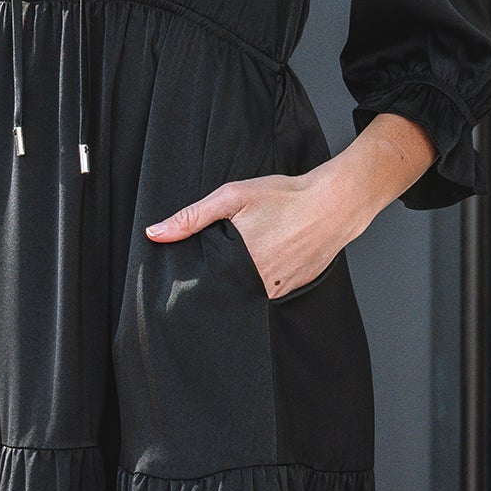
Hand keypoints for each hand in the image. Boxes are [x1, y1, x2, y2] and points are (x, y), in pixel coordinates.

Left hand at [144, 114, 438, 295]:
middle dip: (220, 279)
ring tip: (246, 257)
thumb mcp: (232, 198)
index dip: (199, 279)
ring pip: (247, 293)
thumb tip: (155, 233)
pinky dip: (261, 280)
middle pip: (226, 291)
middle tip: (223, 258)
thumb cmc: (286, 197)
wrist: (335, 203)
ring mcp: (279, 290)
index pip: (207, 285)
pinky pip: (268, 291)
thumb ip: (191, 217)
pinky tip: (266, 259)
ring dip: (241, 281)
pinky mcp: (294, 289)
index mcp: (240, 267)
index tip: (197, 270)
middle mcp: (260, 285)